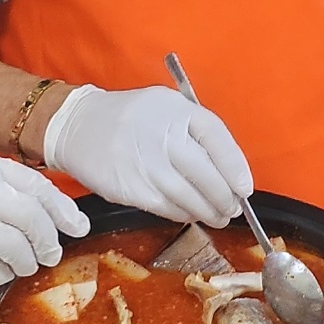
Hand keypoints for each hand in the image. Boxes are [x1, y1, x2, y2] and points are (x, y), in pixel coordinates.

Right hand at [0, 150, 88, 284]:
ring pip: (19, 250)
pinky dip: (3, 274)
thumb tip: (35, 204)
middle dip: (49, 241)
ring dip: (28, 261)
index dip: (63, 210)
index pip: (38, 188)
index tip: (77, 224)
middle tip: (51, 251)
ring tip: (25, 263)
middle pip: (35, 221)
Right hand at [39, 84, 250, 226]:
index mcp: (176, 109)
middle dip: (225, 198)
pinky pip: (166, 208)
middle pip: (206, 174)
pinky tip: (190, 214)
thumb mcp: (166, 107)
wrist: (78, 126)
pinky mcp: (130, 187)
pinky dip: (183, 215)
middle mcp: (162, 134)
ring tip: (217, 216)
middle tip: (232, 208)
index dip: (236, 166)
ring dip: (207, 212)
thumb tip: (227, 170)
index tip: (245, 188)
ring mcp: (145, 163)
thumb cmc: (131, 118)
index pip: (217, 138)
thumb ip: (194, 132)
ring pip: (188, 197)